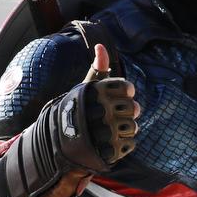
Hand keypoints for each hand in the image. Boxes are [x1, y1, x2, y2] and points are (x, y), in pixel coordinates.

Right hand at [81, 43, 140, 164]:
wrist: (62, 139)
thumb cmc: (80, 109)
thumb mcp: (87, 88)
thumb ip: (98, 68)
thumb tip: (101, 46)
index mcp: (98, 92)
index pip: (128, 88)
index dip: (127, 93)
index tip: (118, 97)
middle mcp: (102, 110)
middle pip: (134, 109)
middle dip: (127, 112)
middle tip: (114, 115)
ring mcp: (106, 131)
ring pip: (133, 127)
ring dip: (125, 130)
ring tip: (111, 130)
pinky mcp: (109, 151)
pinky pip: (130, 145)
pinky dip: (123, 145)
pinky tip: (109, 142)